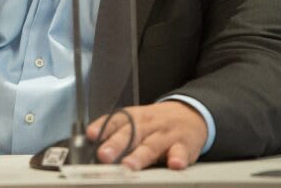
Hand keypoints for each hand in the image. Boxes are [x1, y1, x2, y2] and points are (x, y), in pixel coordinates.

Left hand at [86, 101, 206, 170]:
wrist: (190, 114)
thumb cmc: (156, 123)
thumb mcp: (135, 121)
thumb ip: (115, 132)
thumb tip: (89, 144)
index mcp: (134, 117)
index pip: (116, 120)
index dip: (103, 128)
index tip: (92, 135)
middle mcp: (148, 124)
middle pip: (131, 134)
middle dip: (116, 145)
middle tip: (104, 155)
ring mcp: (166, 135)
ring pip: (152, 145)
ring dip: (140, 156)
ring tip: (129, 166)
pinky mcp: (184, 146)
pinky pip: (181, 152)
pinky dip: (177, 158)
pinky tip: (174, 164)